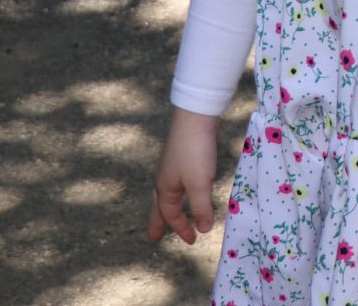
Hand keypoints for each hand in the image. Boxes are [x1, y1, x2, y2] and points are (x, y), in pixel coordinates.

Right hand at [148, 108, 219, 243]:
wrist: (195, 117)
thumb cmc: (195, 152)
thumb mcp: (199, 183)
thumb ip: (200, 208)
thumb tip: (204, 229)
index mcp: (164, 187)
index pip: (171, 215)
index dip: (182, 229)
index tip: (193, 240)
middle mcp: (162, 178)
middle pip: (158, 206)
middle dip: (157, 222)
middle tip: (153, 237)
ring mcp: (169, 166)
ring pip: (165, 194)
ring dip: (166, 208)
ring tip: (167, 216)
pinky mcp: (179, 157)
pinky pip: (174, 183)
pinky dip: (176, 194)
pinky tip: (183, 188)